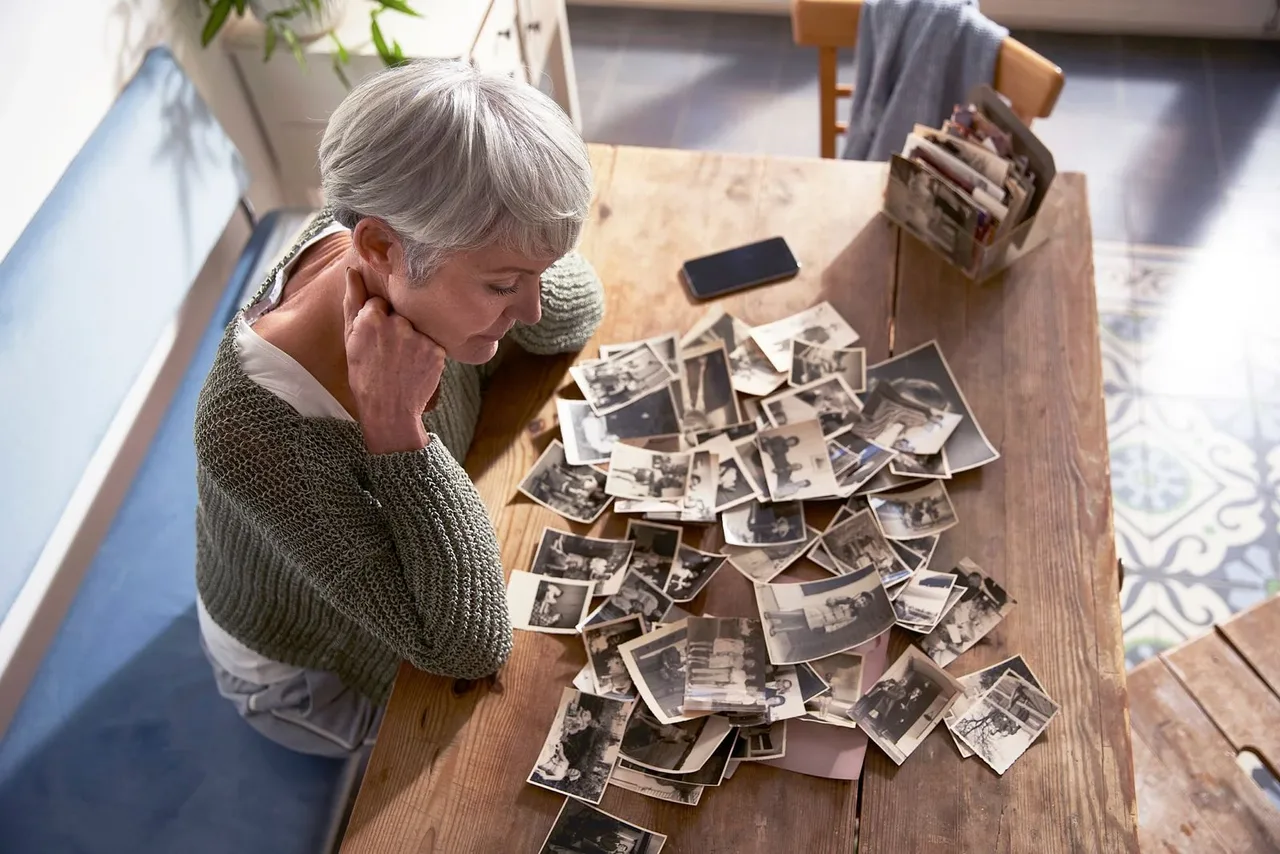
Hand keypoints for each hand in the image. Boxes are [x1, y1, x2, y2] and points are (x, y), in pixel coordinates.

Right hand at [343, 267, 445, 453]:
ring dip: (413, 339)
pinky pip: (433, 342)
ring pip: (417, 327)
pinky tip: (416, 367)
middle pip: (401, 313)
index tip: (375, 340)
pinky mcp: (437, 351)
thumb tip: (352, 271)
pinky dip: (427, 353)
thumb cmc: (365, 374)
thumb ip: (353, 301)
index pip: (380, 303)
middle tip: (390, 353)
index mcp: (372, 318)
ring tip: (403, 361)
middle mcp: (397, 323)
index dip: (378, 321)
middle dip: (397, 328)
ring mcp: (419, 337)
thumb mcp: (350, 339)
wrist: (388, 409)